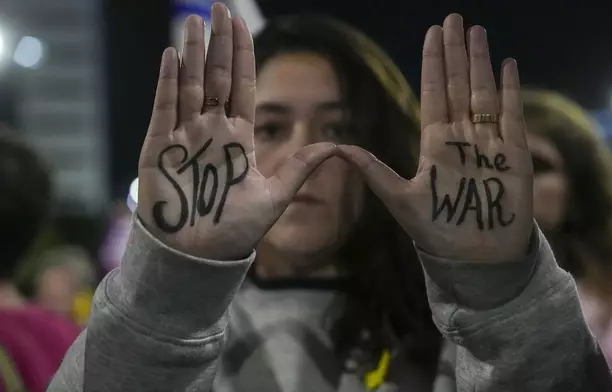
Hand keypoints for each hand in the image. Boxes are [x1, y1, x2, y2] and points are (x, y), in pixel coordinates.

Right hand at [137, 4, 335, 259]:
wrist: (201, 258)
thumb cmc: (236, 231)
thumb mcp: (276, 196)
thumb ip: (302, 168)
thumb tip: (339, 146)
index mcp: (238, 138)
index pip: (241, 87)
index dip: (241, 55)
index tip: (240, 24)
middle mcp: (211, 131)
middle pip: (214, 78)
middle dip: (217, 43)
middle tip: (218, 8)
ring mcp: (184, 138)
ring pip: (188, 85)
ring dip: (191, 53)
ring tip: (194, 21)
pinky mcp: (159, 149)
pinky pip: (164, 109)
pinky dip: (168, 82)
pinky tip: (172, 55)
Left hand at [339, 15, 532, 262]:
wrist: (477, 259)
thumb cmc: (438, 233)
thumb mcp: (400, 200)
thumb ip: (374, 172)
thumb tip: (338, 150)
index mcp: (435, 144)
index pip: (434, 93)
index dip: (434, 63)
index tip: (432, 34)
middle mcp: (461, 138)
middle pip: (459, 85)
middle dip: (456, 52)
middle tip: (454, 18)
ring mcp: (488, 143)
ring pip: (484, 92)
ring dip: (480, 62)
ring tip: (477, 31)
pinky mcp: (514, 155)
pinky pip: (511, 115)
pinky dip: (509, 89)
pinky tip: (505, 64)